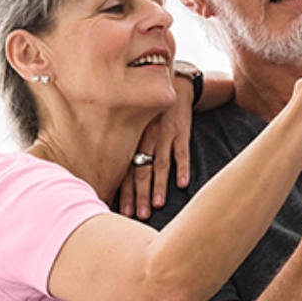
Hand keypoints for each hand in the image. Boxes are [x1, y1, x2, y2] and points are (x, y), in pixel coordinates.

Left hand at [117, 75, 195, 217]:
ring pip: (160, 164)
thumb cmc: (151, 111)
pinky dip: (183, 168)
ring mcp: (164, 135)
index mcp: (133, 140)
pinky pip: (182, 151)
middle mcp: (146, 138)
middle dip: (139, 194)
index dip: (125, 192)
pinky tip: (182, 184)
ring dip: (158, 186)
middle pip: (141, 170)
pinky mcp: (182, 131)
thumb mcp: (136, 124)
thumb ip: (129, 148)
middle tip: (138, 215)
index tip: (123, 211)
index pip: (127, 170)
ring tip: (156, 204)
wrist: (174, 85)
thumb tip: (118, 178)